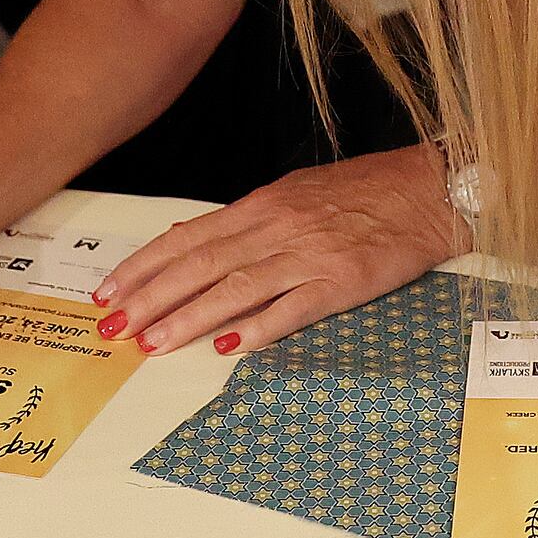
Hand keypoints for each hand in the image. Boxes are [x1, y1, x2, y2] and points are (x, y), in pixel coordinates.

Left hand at [93, 145, 466, 358]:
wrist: (428, 190)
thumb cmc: (363, 192)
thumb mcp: (293, 192)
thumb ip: (242, 220)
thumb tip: (188, 237)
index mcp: (262, 204)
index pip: (188, 237)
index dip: (144, 266)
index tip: (108, 291)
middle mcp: (277, 226)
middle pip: (202, 264)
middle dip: (151, 297)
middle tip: (114, 326)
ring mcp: (309, 255)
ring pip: (236, 288)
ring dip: (190, 317)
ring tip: (153, 342)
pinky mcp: (343, 282)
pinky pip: (294, 308)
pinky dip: (260, 327)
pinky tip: (229, 347)